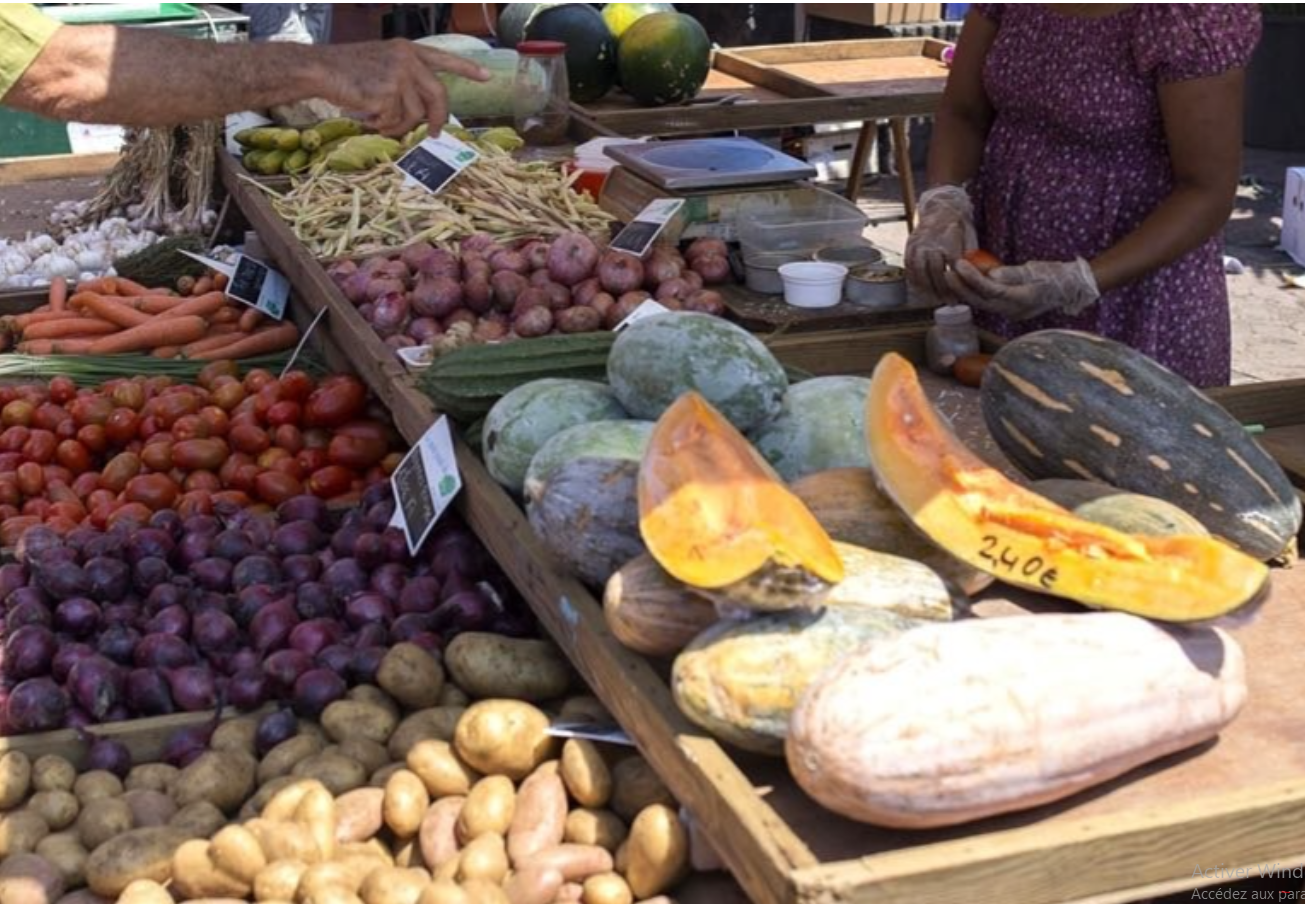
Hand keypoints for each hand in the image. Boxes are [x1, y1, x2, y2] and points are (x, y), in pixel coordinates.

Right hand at [314, 41, 489, 136]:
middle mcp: (407, 59)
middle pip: (438, 96)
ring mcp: (399, 75)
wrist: (319, 69)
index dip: (466, 69)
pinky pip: (396, 121)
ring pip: (415, 114)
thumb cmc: (347, 71)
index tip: (487, 77)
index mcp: (407, 50)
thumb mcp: (382, 64)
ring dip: (399, 126)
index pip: (444, 58)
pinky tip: (368, 117)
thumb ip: (406, 80)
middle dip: (438, 119)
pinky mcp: (388, 92)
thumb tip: (425, 114)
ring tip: (379, 121)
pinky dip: (383, 126)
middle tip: (434, 134)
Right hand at [904, 185, 976, 304]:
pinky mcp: (910, 246)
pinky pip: (909, 266)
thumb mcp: (970, 235)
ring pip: (920, 272)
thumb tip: (978, 274)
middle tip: (950, 302)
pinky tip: (920, 289)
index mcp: (948, 240)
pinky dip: (914, 280)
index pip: (952, 268)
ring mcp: (918, 245)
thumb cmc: (958, 222)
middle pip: (935, 273)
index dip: (957, 284)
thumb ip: (971, 254)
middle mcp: (931, 243)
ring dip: (927, 289)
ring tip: (935, 299)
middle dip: (942, 290)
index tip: (961, 296)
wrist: (940, 205)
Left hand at [945, 257, 1099, 320]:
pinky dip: (975, 293)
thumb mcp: (1036, 270)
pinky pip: (988, 303)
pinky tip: (964, 284)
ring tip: (951, 277)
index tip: (959, 264)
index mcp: (1022, 299)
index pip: (991, 290)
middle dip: (962, 288)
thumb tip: (992, 274)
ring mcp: (1012, 312)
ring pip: (983, 304)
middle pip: (982, 301)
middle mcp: (1014, 310)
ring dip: (965, 291)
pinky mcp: (1010, 310)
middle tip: (947, 272)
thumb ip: (1013, 274)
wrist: (1072, 288)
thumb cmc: (1056, 275)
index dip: (973, 278)